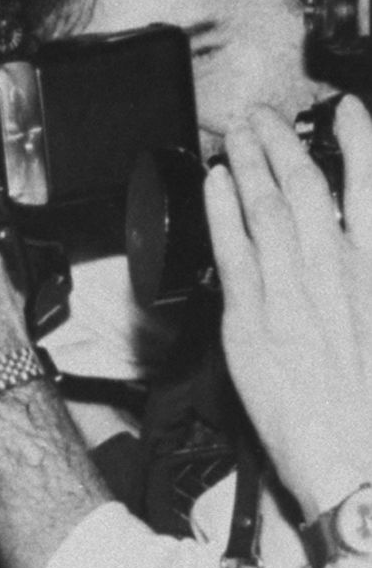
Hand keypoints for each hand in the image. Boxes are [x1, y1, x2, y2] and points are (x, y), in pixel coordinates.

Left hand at [208, 97, 371, 514]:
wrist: (358, 456)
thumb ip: (365, 280)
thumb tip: (356, 245)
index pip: (371, 188)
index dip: (360, 140)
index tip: (344, 111)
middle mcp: (339, 272)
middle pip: (309, 188)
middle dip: (285, 143)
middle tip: (266, 115)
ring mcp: (293, 294)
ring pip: (267, 210)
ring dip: (248, 165)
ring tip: (235, 135)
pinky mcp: (252, 321)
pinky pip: (232, 252)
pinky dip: (221, 212)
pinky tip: (211, 187)